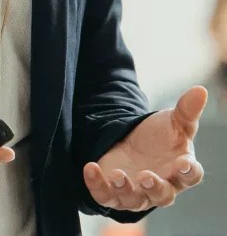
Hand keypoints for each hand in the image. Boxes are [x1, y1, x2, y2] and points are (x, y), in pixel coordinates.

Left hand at [83, 85, 207, 211]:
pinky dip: (96, 185)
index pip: (190, 176)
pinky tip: (90, 167)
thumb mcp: (173, 120)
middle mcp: (160, 186)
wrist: (133, 140)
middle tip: (146, 176)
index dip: (188, 172)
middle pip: (162, 195)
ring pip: (134, 200)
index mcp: (179, 170)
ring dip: (125, 190)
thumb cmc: (160, 136)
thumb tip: (200, 90)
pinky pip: (104, 195)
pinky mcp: (112, 191)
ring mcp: (136, 192)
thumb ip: (187, 110)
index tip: (183, 164)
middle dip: (155, 188)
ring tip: (117, 175)